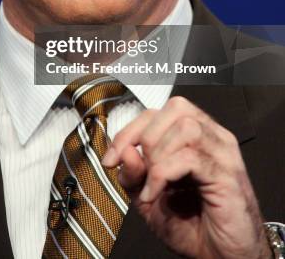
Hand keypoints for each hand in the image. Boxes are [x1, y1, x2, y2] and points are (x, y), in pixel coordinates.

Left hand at [102, 96, 270, 258]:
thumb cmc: (193, 228)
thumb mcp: (149, 200)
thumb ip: (133, 174)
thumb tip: (124, 151)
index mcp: (194, 138)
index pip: (159, 113)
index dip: (129, 130)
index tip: (111, 158)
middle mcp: (212, 138)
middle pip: (175, 108)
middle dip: (145, 136)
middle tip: (138, 170)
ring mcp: (222, 153)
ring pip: (185, 127)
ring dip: (158, 154)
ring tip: (152, 183)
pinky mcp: (227, 175)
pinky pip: (190, 157)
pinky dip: (163, 174)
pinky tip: (156, 194)